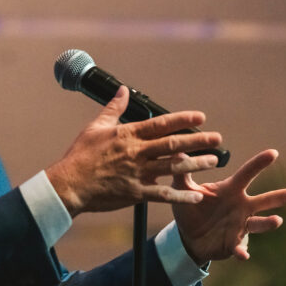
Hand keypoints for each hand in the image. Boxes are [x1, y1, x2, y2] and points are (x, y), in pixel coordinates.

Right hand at [46, 86, 222, 216]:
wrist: (69, 184)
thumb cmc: (80, 156)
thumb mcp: (96, 127)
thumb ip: (113, 109)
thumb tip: (122, 90)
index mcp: (128, 135)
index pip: (160, 124)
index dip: (182, 120)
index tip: (200, 117)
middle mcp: (136, 153)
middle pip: (172, 144)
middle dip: (197, 141)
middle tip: (216, 138)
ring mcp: (137, 173)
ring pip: (172, 167)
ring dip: (195, 164)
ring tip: (212, 160)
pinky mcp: (136, 193)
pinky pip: (163, 195)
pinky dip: (180, 196)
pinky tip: (196, 195)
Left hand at [172, 149, 285, 263]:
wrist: (187, 237)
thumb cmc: (190, 208)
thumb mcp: (183, 190)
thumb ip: (182, 172)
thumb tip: (179, 151)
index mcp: (231, 190)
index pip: (248, 174)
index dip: (260, 164)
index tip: (274, 153)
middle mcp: (241, 206)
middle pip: (264, 200)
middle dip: (282, 196)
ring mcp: (240, 225)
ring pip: (260, 224)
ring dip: (269, 223)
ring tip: (278, 221)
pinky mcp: (233, 243)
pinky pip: (240, 247)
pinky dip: (242, 251)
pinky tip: (244, 255)